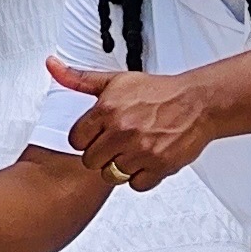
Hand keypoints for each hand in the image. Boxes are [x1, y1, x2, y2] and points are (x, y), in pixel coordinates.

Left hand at [50, 55, 215, 191]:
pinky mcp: (159, 166)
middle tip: (117, 143)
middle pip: (91, 161)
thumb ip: (79, 79)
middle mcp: (122, 131)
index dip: (86, 139)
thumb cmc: (158, 92)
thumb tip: (52, 66)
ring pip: (111, 175)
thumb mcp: (115, 81)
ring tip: (133, 150)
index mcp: (107, 110)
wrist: (198, 102)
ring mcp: (141, 151)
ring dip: (121, 166)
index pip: (75, 141)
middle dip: (102, 154)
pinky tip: (147, 160)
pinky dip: (141, 176)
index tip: (98, 134)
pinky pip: (136, 185)